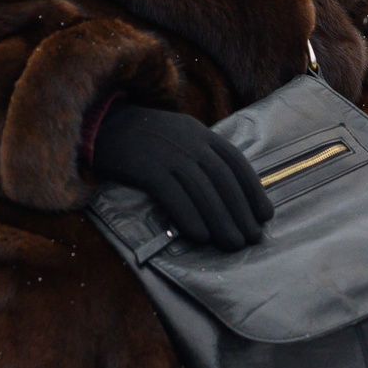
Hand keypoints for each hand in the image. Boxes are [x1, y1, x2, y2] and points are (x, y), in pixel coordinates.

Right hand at [90, 105, 272, 248]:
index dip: (253, 191)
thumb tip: (227, 194)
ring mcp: (168, 154)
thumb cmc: (145, 137)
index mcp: (201, 133)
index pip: (236, 163)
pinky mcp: (146, 168)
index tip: (265, 216)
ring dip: (221, 220)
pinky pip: (173, 195)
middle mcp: (189, 142)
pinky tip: (200, 236)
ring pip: (202, 189)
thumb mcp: (180, 136)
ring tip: (232, 244)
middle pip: (222, 179)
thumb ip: (202, 156)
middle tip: (251, 239)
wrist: (103, 124)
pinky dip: (189, 216)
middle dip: (240, 211)